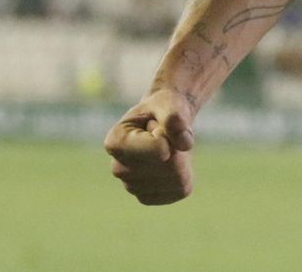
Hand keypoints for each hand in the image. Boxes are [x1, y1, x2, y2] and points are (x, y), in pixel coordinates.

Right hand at [103, 88, 196, 204]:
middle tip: (166, 135)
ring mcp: (132, 187)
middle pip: (169, 165)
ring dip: (182, 160)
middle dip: (178, 146)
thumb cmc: (164, 109)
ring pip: (177, 179)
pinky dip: (185, 175)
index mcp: (116, 142)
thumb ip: (175, 117)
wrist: (162, 120)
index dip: (171, 137)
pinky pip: (180, 190)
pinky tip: (171, 164)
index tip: (160, 127)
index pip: (159, 150)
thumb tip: (185, 144)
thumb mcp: (170, 103)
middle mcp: (118, 168)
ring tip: (167, 148)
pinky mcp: (149, 198)